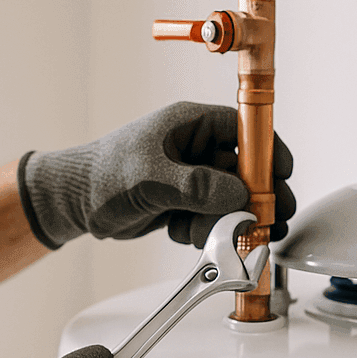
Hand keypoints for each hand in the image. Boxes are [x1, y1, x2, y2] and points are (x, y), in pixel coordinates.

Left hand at [17, 101, 295, 248]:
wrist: (74, 202)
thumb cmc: (101, 175)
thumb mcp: (148, 178)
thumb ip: (195, 186)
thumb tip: (238, 195)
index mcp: (191, 124)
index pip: (246, 131)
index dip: (268, 152)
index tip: (283, 175)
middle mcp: (196, 148)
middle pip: (247, 171)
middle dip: (256, 198)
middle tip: (269, 220)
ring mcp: (192, 177)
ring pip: (232, 200)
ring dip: (225, 221)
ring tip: (200, 232)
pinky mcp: (185, 203)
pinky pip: (212, 219)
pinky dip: (204, 231)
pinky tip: (179, 232)